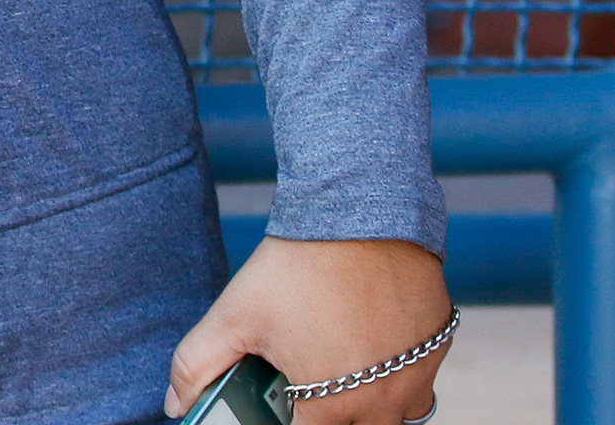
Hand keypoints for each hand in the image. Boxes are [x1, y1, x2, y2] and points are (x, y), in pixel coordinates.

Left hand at [168, 237, 450, 423]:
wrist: (360, 211)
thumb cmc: (298, 267)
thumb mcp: (233, 315)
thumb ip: (197, 365)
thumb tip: (177, 403)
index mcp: (332, 408)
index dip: (286, 424)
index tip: (279, 404)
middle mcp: (384, 404)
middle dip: (328, 416)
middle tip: (304, 382)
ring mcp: (418, 377)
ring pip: (394, 415)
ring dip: (367, 402)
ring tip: (336, 364)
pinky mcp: (437, 346)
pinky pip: (418, 379)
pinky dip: (395, 372)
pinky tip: (369, 340)